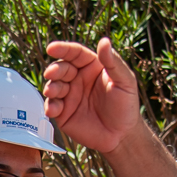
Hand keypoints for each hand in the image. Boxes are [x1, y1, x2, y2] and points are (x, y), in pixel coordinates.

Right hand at [42, 38, 143, 152]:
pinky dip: (50, 106)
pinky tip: (53, 109)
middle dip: (54, 70)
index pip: (75, 53)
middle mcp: (78, 79)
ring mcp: (69, 96)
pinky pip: (52, 106)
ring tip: (52, 91)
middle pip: (61, 68)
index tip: (52, 48)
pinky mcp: (63, 113)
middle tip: (51, 73)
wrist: (122, 136)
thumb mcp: (125, 82)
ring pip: (53, 86)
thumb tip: (104, 41)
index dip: (63, 49)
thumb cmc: (126, 106)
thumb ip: (113, 62)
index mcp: (92, 67)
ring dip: (51, 87)